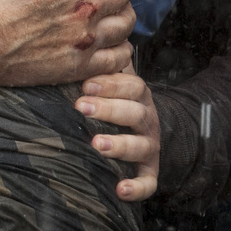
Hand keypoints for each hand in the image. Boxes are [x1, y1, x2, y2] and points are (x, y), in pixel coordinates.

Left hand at [76, 70, 158, 201]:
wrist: (143, 131)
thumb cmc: (117, 101)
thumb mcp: (113, 82)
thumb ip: (103, 67)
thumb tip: (89, 41)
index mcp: (139, 96)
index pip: (132, 86)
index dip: (110, 85)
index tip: (85, 86)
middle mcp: (147, 120)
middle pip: (135, 112)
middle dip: (109, 109)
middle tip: (81, 107)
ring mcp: (149, 146)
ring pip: (140, 145)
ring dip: (119, 145)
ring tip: (96, 144)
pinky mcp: (149, 171)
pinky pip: (149, 182)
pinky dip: (138, 188)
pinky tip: (120, 190)